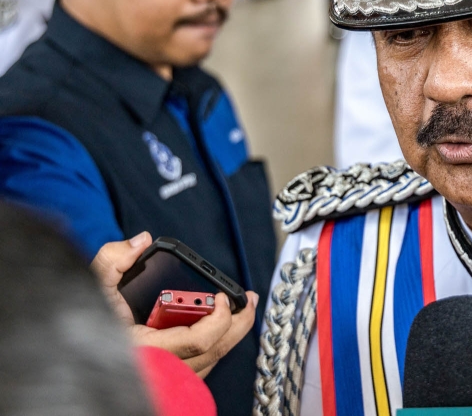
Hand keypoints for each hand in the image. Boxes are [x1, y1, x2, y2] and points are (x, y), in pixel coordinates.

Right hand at [91, 232, 259, 378]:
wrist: (71, 353)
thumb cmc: (83, 323)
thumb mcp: (90, 287)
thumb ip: (111, 262)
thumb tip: (139, 241)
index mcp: (145, 349)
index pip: (197, 340)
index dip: (219, 318)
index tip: (224, 295)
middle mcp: (159, 368)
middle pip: (214, 351)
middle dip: (239, 324)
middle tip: (250, 300)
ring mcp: (165, 376)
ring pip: (210, 360)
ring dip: (231, 334)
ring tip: (243, 309)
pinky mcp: (168, 378)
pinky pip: (201, 364)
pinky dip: (215, 344)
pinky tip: (221, 325)